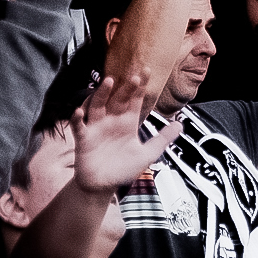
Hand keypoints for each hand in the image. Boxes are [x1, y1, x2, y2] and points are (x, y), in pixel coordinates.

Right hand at [70, 74, 181, 193]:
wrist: (103, 186)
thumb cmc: (123, 169)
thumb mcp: (147, 154)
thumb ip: (162, 139)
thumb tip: (180, 124)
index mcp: (127, 122)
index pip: (135, 100)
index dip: (140, 87)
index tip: (147, 71)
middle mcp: (112, 120)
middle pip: (118, 99)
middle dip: (125, 88)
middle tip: (133, 77)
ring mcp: (97, 128)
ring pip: (98, 106)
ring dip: (102, 94)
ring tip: (108, 82)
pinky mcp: (84, 139)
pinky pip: (79, 126)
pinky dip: (77, 118)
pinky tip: (79, 111)